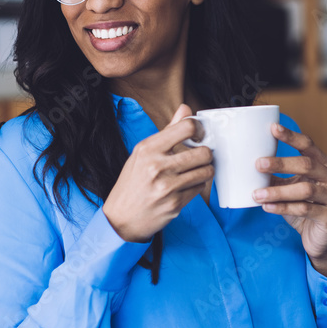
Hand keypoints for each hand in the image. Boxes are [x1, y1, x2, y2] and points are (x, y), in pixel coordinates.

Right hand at [102, 104, 212, 242]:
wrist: (120, 218)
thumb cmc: (132, 183)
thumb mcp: (143, 153)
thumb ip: (167, 131)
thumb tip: (185, 109)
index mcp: (148, 149)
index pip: (186, 127)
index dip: (199, 129)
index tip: (199, 134)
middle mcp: (157, 166)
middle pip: (203, 152)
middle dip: (206, 153)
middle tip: (200, 155)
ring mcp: (167, 187)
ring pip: (206, 171)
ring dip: (204, 170)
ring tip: (194, 170)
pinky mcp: (176, 204)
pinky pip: (200, 188)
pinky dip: (197, 185)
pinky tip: (186, 185)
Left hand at [253, 123, 326, 280]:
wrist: (321, 241)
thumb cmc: (305, 210)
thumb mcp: (291, 190)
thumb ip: (279, 177)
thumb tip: (251, 164)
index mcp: (326, 166)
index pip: (309, 146)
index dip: (291, 136)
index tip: (273, 128)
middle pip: (307, 164)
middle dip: (281, 163)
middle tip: (258, 164)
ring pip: (304, 188)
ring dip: (277, 191)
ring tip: (257, 194)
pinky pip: (305, 209)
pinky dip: (283, 207)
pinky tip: (267, 207)